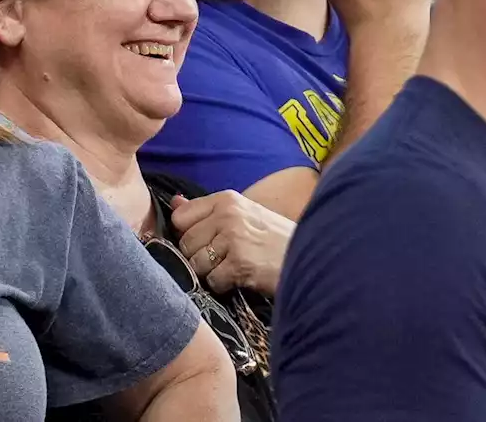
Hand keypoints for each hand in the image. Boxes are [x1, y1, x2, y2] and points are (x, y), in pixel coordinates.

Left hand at [171, 191, 293, 296]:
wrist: (312, 256)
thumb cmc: (275, 238)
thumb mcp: (243, 214)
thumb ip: (206, 210)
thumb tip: (174, 202)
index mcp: (226, 199)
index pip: (181, 216)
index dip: (188, 234)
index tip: (205, 241)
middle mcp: (227, 214)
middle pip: (185, 243)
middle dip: (199, 256)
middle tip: (224, 258)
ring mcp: (233, 238)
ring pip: (196, 263)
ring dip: (211, 272)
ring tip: (234, 267)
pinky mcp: (240, 263)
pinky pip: (212, 280)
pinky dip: (224, 285)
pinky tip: (241, 278)